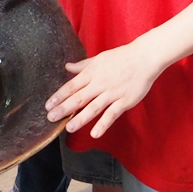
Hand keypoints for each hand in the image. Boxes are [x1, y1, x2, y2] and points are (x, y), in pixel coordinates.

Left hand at [44, 40, 162, 138]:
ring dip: (80, 119)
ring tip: (69, 128)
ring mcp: (112, 93)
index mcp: (91, 73)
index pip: (71, 86)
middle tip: (51, 118)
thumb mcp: (98, 59)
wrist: (144, 58)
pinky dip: (103, 124)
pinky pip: (112, 114)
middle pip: (78, 98)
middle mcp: (99, 84)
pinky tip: (94, 134)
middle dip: (64, 108)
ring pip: (93, 108)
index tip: (48, 105)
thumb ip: (82, 66)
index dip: (59, 96)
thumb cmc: (121, 58)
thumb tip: (67, 66)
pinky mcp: (124, 101)